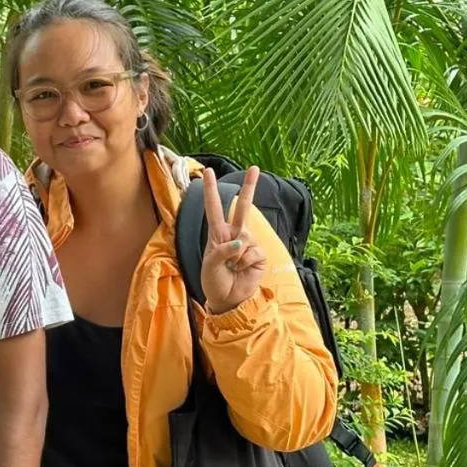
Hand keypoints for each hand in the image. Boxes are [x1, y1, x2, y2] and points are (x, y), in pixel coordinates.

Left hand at [200, 165, 266, 314]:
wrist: (227, 299)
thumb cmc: (214, 281)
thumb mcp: (209, 266)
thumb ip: (221, 251)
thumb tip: (240, 242)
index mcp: (217, 234)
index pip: (214, 208)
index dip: (211, 190)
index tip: (207, 172)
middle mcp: (234, 235)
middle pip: (242, 207)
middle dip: (249, 187)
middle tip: (254, 168)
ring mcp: (248, 244)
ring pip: (245, 238)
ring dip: (236, 255)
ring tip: (231, 267)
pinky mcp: (259, 255)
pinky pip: (252, 252)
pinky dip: (245, 262)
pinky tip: (241, 270)